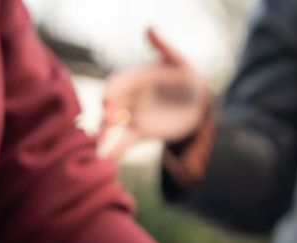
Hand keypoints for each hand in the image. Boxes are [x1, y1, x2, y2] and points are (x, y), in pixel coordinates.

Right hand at [99, 28, 211, 158]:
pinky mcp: (140, 131)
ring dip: (105, 134)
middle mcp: (129, 96)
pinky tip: (107, 160)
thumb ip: (165, 48)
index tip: (108, 98)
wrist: (197, 101)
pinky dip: (115, 150)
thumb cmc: (187, 76)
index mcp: (136, 77)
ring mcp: (133, 114)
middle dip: (107, 113)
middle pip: (112, 105)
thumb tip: (149, 28)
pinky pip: (124, 141)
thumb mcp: (180, 62)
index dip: (113, 90)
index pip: (119, 82)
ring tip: (100, 145)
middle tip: (106, 121)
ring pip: (114, 125)